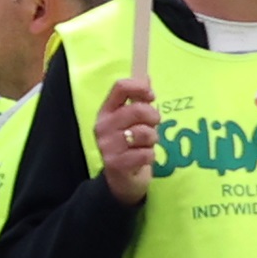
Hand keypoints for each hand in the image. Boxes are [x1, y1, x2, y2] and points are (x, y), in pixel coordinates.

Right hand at [94, 70, 160, 202]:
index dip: (140, 88)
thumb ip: (137, 100)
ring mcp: (107, 146)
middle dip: (153, 118)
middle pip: (137, 109)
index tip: (151, 96)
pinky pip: (146, 153)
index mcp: (106, 112)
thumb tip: (146, 77)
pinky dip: (150, 156)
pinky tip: (142, 159)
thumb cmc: (130, 145)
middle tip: (153, 126)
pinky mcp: (116, 163)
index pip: (120, 87)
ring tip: (146, 145)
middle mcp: (102, 126)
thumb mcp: (131, 121)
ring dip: (153, 139)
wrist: (121, 180)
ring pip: (144, 133)